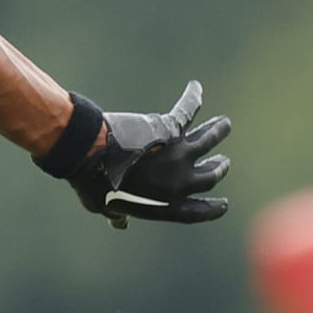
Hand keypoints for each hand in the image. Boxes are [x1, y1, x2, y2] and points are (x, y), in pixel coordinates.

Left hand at [70, 81, 230, 229]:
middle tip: (224, 162)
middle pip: (210, 176)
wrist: (87, 154)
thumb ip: (118, 214)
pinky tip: (195, 88)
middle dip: (219, 168)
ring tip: (225, 124)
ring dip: (218, 131)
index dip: (212, 209)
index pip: (197, 211)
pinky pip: (186, 111)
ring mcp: (178, 153)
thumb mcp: (104, 206)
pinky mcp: (168, 129)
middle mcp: (179, 181)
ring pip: (207, 140)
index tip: (224, 204)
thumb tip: (119, 224)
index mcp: (166, 205)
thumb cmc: (91, 182)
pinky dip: (192, 99)